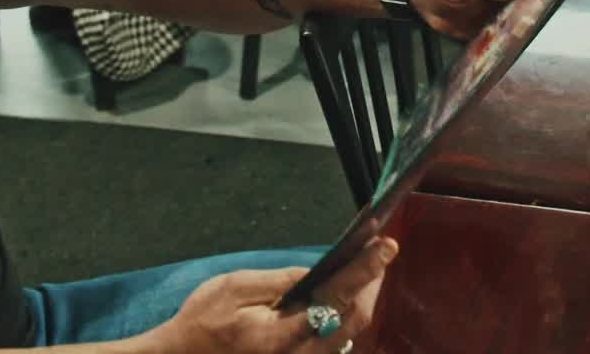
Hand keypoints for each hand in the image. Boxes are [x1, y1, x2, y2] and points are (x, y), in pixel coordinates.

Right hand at [152, 237, 397, 352]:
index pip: (336, 296)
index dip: (364, 269)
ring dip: (360, 300)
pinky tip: (344, 296)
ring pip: (347, 334)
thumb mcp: (234, 289)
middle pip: (353, 319)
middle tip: (380, 253)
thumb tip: (315, 271)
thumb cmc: (203, 322)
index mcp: (282, 334)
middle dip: (370, 284)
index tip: (386, 246)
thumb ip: (279, 281)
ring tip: (368, 270)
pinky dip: (343, 316)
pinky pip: (332, 342)